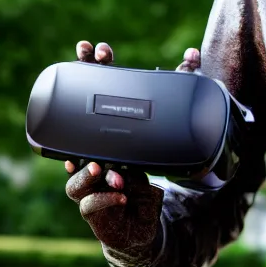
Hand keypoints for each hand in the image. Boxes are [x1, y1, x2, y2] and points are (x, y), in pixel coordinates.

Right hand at [64, 42, 200, 251]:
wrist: (144, 218)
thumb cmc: (147, 169)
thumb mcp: (168, 129)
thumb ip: (181, 88)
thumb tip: (192, 53)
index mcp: (105, 132)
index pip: (91, 97)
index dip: (88, 70)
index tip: (93, 48)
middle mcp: (90, 153)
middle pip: (73, 125)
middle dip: (75, 95)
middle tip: (90, 75)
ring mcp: (88, 180)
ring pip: (76, 172)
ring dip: (86, 165)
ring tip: (100, 164)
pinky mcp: (93, 207)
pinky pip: (91, 203)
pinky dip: (105, 197)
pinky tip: (121, 193)